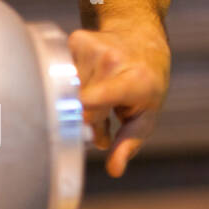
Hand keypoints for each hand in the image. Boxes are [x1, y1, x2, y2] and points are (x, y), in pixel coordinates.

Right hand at [68, 22, 170, 177]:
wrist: (142, 38)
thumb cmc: (146, 83)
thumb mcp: (147, 115)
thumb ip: (129, 143)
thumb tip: (114, 170)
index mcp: (135, 81)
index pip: (102, 96)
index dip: (86, 107)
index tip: (76, 118)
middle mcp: (113, 60)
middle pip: (81, 105)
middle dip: (88, 121)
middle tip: (104, 121)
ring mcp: (92, 48)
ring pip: (68, 91)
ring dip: (79, 103)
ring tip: (98, 99)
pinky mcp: (75, 40)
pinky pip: (62, 74)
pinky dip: (70, 84)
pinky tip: (88, 79)